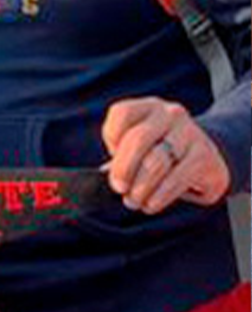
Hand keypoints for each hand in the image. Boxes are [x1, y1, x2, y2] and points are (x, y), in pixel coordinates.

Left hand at [102, 97, 229, 215]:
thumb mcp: (138, 149)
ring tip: (134, 201)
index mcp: (148, 108)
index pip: (122, 114)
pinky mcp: (205, 157)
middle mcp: (171, 114)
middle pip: (138, 140)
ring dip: (140, 188)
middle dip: (123, 169)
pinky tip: (151, 204)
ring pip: (156, 162)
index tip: (112, 161)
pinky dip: (158, 196)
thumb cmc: (160, 157)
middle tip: (119, 189)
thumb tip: (105, 176)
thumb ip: (121, 156)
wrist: (206, 164)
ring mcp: (191, 133)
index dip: (112, 139)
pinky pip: (175, 179)